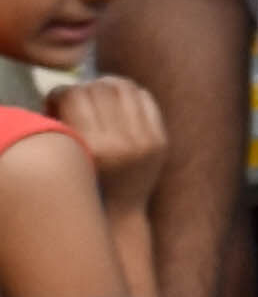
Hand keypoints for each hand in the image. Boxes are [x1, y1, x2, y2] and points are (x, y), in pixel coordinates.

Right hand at [42, 71, 165, 219]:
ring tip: (98, 94)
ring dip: (106, 84)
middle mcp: (121, 145)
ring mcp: (145, 142)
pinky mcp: (161, 141)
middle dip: (83, 88)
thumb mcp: (64, 153)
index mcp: (91, 148)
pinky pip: (144, 97)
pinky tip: (117, 102)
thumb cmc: (80, 179)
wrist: (119, 212)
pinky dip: (128, 93)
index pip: (73, 95)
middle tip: (79, 99)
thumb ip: (57, 121)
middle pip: (99, 87)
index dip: (59, 93)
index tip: (57, 103)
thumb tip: (62, 87)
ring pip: (123, 86)